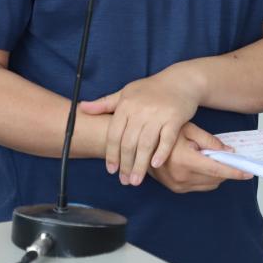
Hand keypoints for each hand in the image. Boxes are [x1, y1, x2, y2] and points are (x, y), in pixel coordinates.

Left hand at [79, 68, 200, 185]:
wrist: (180, 81)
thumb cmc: (150, 89)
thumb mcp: (125, 92)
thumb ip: (105, 103)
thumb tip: (82, 107)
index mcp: (126, 104)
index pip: (114, 134)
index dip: (111, 154)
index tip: (111, 169)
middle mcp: (140, 110)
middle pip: (129, 143)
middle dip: (125, 164)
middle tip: (124, 181)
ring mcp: (158, 114)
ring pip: (146, 144)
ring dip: (140, 165)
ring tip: (135, 180)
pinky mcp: (175, 118)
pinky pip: (167, 139)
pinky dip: (161, 153)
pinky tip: (155, 165)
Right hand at [148, 122, 253, 192]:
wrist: (143, 142)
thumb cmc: (166, 131)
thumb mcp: (189, 129)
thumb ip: (210, 141)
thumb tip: (229, 151)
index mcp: (185, 160)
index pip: (217, 170)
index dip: (235, 171)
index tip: (249, 173)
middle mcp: (181, 177)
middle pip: (216, 179)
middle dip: (225, 170)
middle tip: (226, 156)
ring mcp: (177, 185)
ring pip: (209, 185)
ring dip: (216, 175)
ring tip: (208, 158)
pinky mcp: (175, 189)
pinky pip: (199, 186)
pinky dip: (206, 178)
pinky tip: (200, 164)